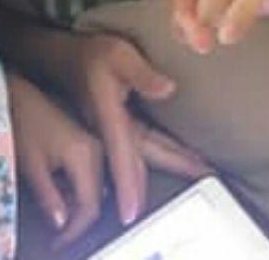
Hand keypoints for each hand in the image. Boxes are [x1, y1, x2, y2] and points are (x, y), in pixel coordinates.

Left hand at [8, 75, 105, 247]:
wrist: (17, 91)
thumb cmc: (20, 123)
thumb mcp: (31, 166)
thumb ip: (50, 198)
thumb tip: (63, 225)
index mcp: (86, 155)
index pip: (90, 206)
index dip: (74, 231)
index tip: (58, 243)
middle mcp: (99, 146)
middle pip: (104, 196)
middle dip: (84, 219)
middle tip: (62, 234)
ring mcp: (97, 139)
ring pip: (108, 182)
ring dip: (90, 202)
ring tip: (64, 210)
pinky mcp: (91, 136)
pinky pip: (101, 169)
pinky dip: (88, 186)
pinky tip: (67, 189)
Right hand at [65, 32, 207, 225]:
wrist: (64, 57)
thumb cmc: (91, 55)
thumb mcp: (116, 55)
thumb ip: (141, 73)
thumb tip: (168, 89)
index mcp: (109, 117)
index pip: (122, 155)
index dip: (128, 184)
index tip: (131, 213)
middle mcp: (111, 129)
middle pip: (141, 160)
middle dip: (172, 168)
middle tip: (204, 180)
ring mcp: (114, 129)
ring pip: (144, 154)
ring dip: (171, 161)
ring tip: (198, 171)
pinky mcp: (118, 125)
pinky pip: (144, 144)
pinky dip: (163, 151)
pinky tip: (174, 158)